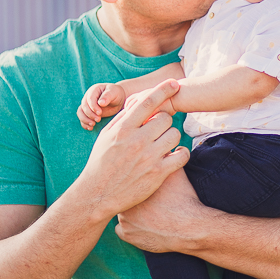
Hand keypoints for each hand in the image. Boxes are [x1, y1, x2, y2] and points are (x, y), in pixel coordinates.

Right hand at [76, 81, 189, 219]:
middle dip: (163, 122)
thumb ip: (123, 118)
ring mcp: (148, 157)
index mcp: (123, 129)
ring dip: (171, 138)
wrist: (97, 194)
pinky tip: (174, 154)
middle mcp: (137, 141)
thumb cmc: (101, 162)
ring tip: (162, 144)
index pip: (147, 102)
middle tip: (157, 131)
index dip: (163, 90)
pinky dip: (181, 153)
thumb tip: (138, 102)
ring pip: (174, 135)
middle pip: (165, 119)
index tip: (175, 84)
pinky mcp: (158, 173)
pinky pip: (182, 155)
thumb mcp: (106, 136)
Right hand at [78, 82, 126, 129]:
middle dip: (90, 114)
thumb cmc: (116, 94)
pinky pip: (82, 118)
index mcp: (94, 90)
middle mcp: (88, 97)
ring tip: (93, 125)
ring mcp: (87, 105)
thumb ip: (107, 96)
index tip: (100, 113)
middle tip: (98, 120)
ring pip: (80, 112)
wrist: (118, 99)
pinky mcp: (88, 112)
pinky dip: (84, 123)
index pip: (90, 99)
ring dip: (85, 120)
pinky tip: (90, 128)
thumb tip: (100, 103)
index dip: (93, 107)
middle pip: (84, 106)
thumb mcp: (114, 92)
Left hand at [116, 167, 216, 253]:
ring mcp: (122, 218)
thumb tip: (165, 147)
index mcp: (132, 181)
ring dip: (131, 215)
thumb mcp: (176, 172)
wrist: (188, 225)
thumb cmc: (182, 197)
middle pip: (121, 195)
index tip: (143, 185)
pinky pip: (122, 231)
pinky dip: (132, 230)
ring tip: (149, 215)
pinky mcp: (126, 234)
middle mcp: (122, 198)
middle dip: (131, 197)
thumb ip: (166, 157)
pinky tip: (144, 227)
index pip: (126, 178)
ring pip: (121, 213)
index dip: (135, 181)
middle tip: (147, 202)